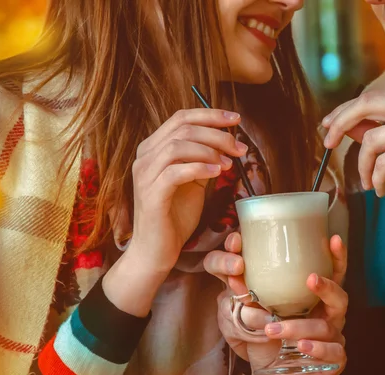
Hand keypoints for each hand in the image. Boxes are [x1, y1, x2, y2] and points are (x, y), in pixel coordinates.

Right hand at [103, 109, 246, 316]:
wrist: (156, 250)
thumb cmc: (175, 216)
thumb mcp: (193, 181)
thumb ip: (203, 159)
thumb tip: (228, 142)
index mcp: (153, 148)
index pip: (181, 118)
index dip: (210, 114)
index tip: (236, 119)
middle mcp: (145, 157)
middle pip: (183, 128)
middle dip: (217, 134)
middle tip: (240, 148)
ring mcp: (145, 175)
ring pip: (178, 146)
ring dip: (210, 150)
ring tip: (229, 163)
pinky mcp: (151, 194)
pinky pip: (176, 172)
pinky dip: (200, 168)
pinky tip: (218, 173)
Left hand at [204, 232, 347, 374]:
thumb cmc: (268, 340)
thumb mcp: (254, 313)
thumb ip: (247, 293)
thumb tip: (233, 273)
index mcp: (316, 299)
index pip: (332, 273)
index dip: (336, 256)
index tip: (334, 239)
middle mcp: (330, 316)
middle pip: (340, 297)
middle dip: (327, 286)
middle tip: (310, 278)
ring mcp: (335, 338)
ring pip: (325, 327)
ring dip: (298, 326)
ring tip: (272, 329)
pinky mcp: (335, 361)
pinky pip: (332, 352)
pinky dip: (315, 347)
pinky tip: (300, 346)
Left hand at [322, 89, 384, 197]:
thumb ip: (376, 130)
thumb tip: (344, 125)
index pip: (373, 97)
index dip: (345, 110)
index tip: (328, 125)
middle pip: (368, 104)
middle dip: (341, 123)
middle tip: (327, 144)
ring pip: (371, 140)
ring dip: (363, 166)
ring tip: (369, 182)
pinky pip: (381, 163)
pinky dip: (375, 179)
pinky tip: (381, 189)